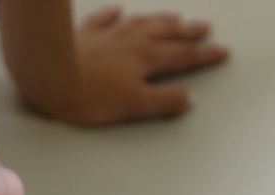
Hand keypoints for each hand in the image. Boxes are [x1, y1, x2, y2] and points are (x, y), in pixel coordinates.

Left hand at [68, 8, 227, 125]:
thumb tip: (189, 98)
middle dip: (188, 32)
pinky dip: (114, 14)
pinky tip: (118, 10)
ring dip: (161, 20)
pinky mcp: (86, 35)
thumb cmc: (92, 96)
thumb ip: (163, 101)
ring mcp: (110, 35)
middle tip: (205, 27)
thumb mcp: (134, 105)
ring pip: (142, 23)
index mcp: (147, 58)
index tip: (222, 51)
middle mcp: (132, 41)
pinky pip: (104, 19)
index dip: (204, 55)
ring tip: (175, 17)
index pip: (183, 56)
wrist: (52, 76)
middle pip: (167, 34)